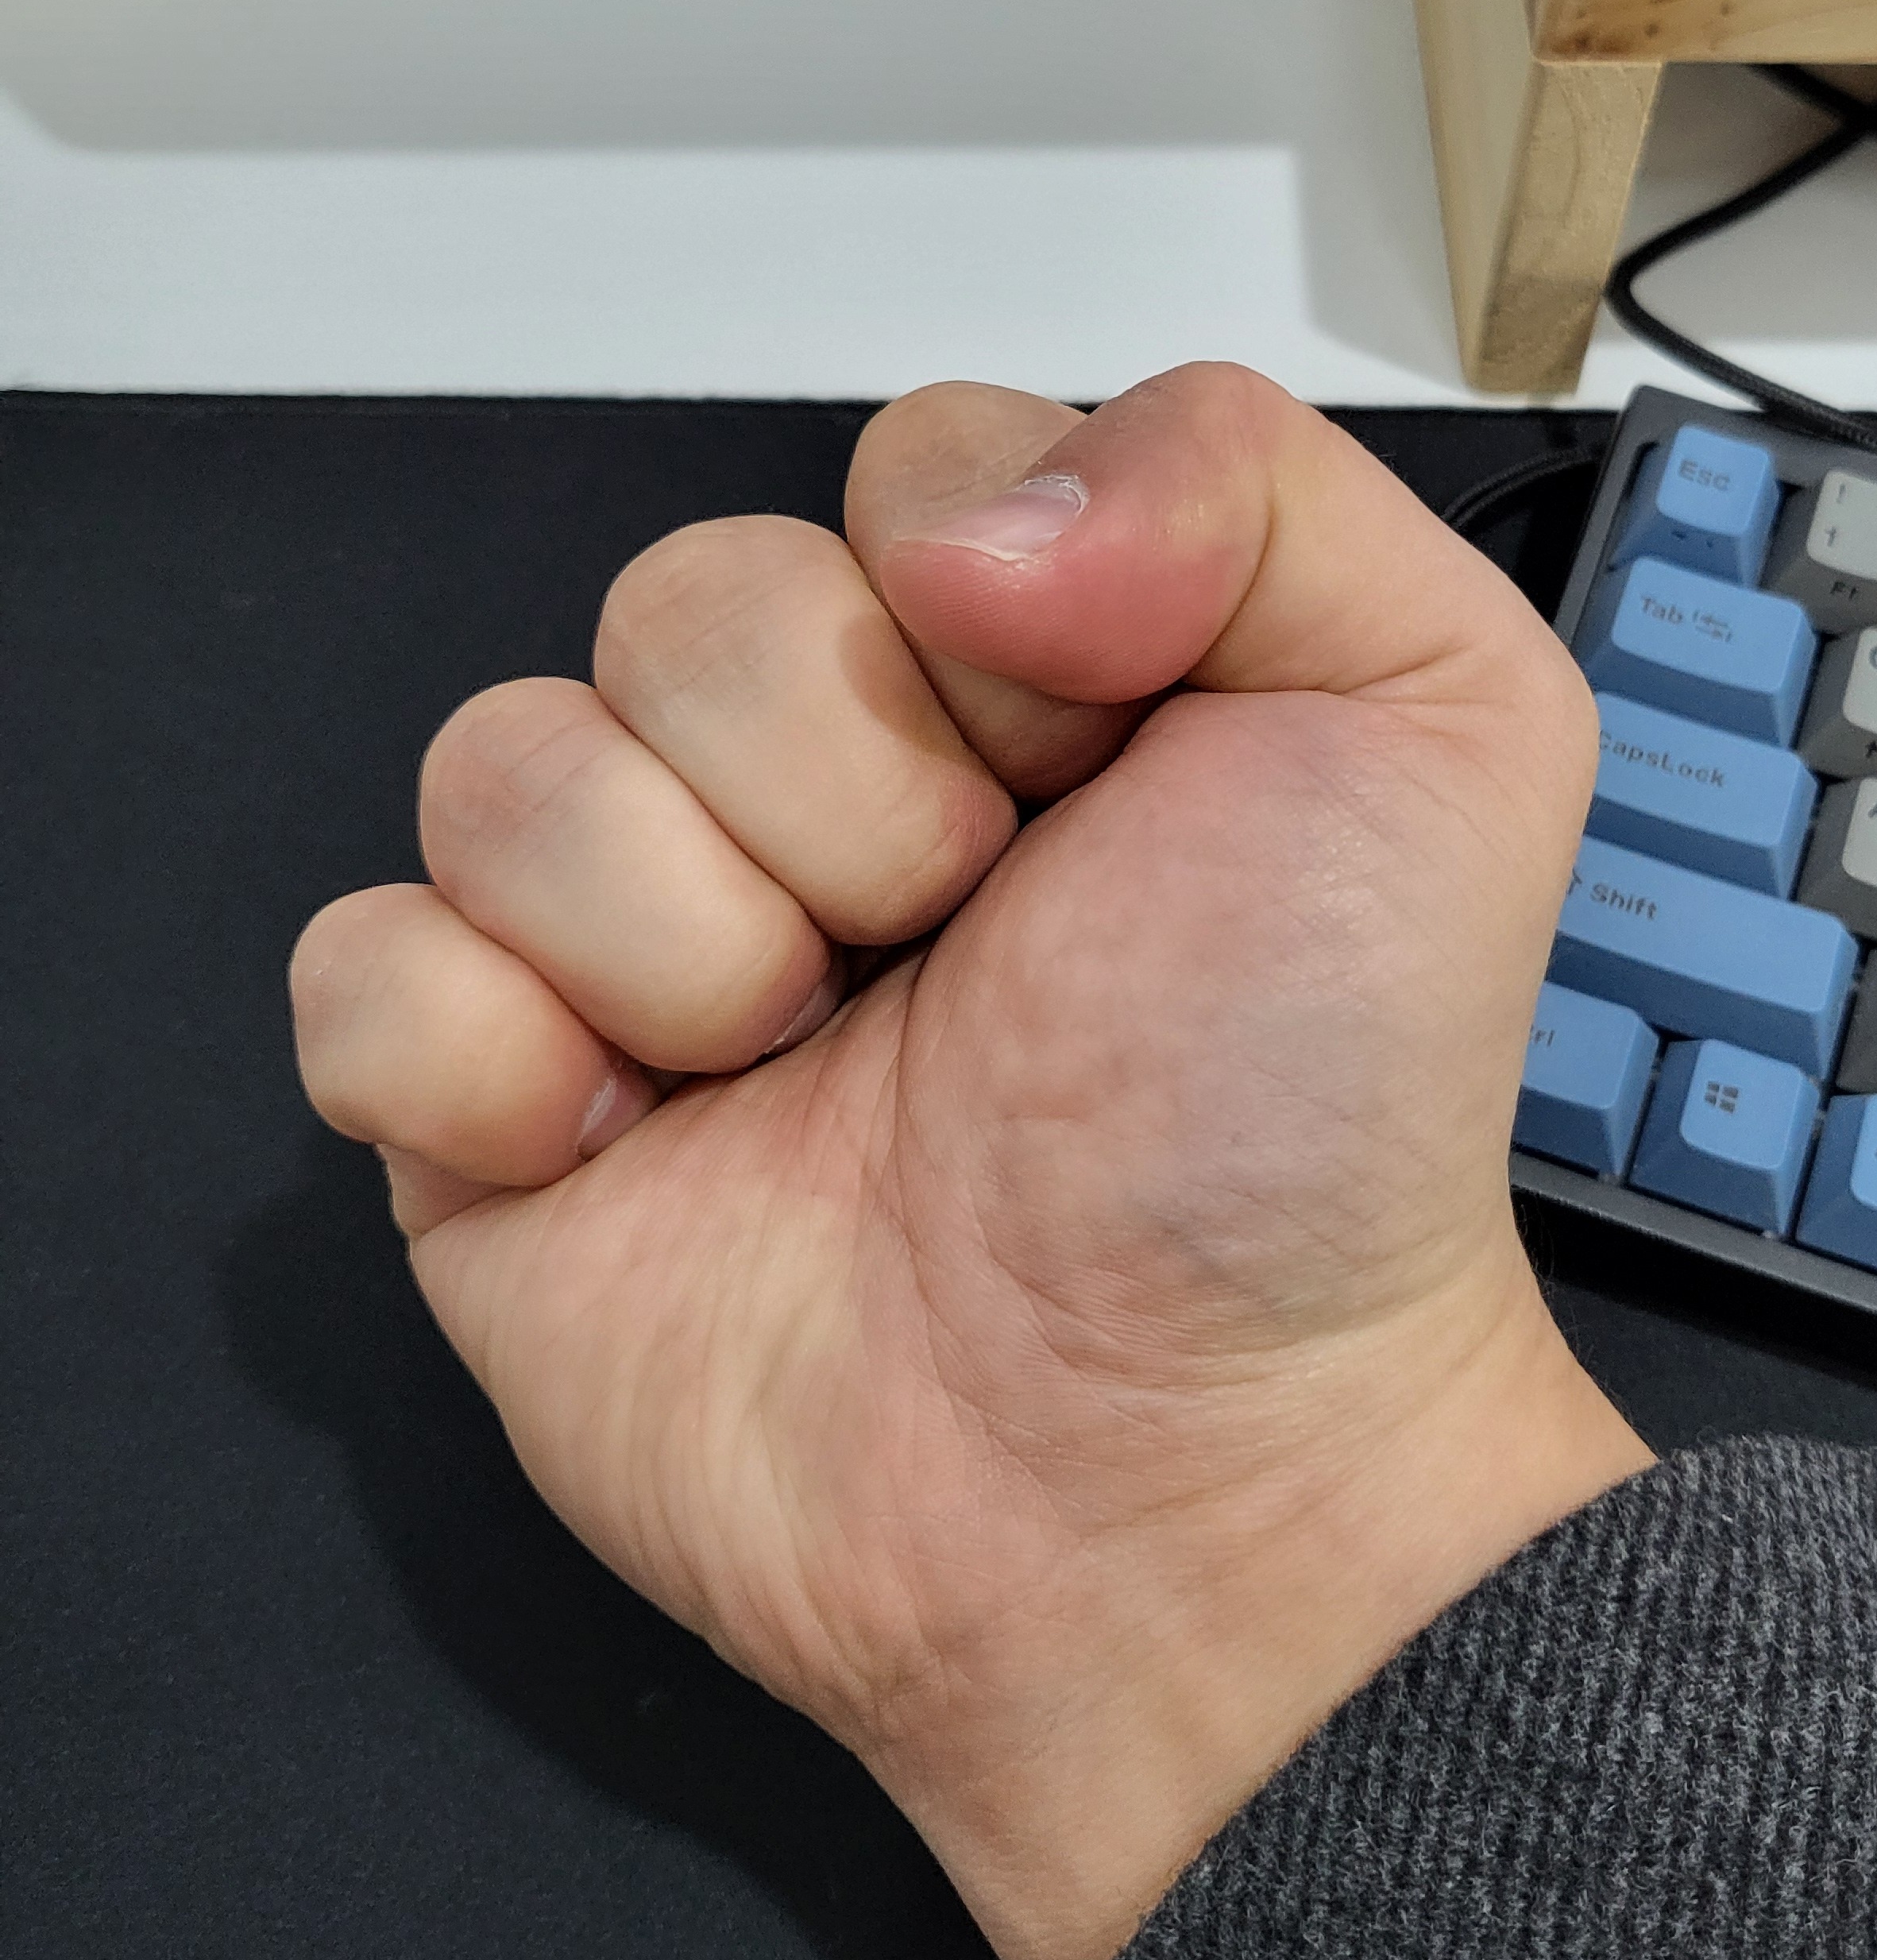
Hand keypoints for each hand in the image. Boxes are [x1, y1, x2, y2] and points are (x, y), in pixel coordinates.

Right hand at [290, 366, 1647, 1959]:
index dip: (982, 613)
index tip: (1096, 782)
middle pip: (686, 601)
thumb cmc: (1309, 1130)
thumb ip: (1247, 480)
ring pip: (504, 764)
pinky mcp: (493, 1119)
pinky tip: (637, 1150)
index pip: (897, 473)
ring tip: (819, 1074)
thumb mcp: (1436, 725)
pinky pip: (357, 966)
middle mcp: (824, 790)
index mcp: (1026, 678)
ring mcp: (644, 950)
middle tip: (967, 954)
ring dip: (688, 938)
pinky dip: (483, 1061)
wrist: (1180, 1486)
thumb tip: (960, 510)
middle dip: (849, 792)